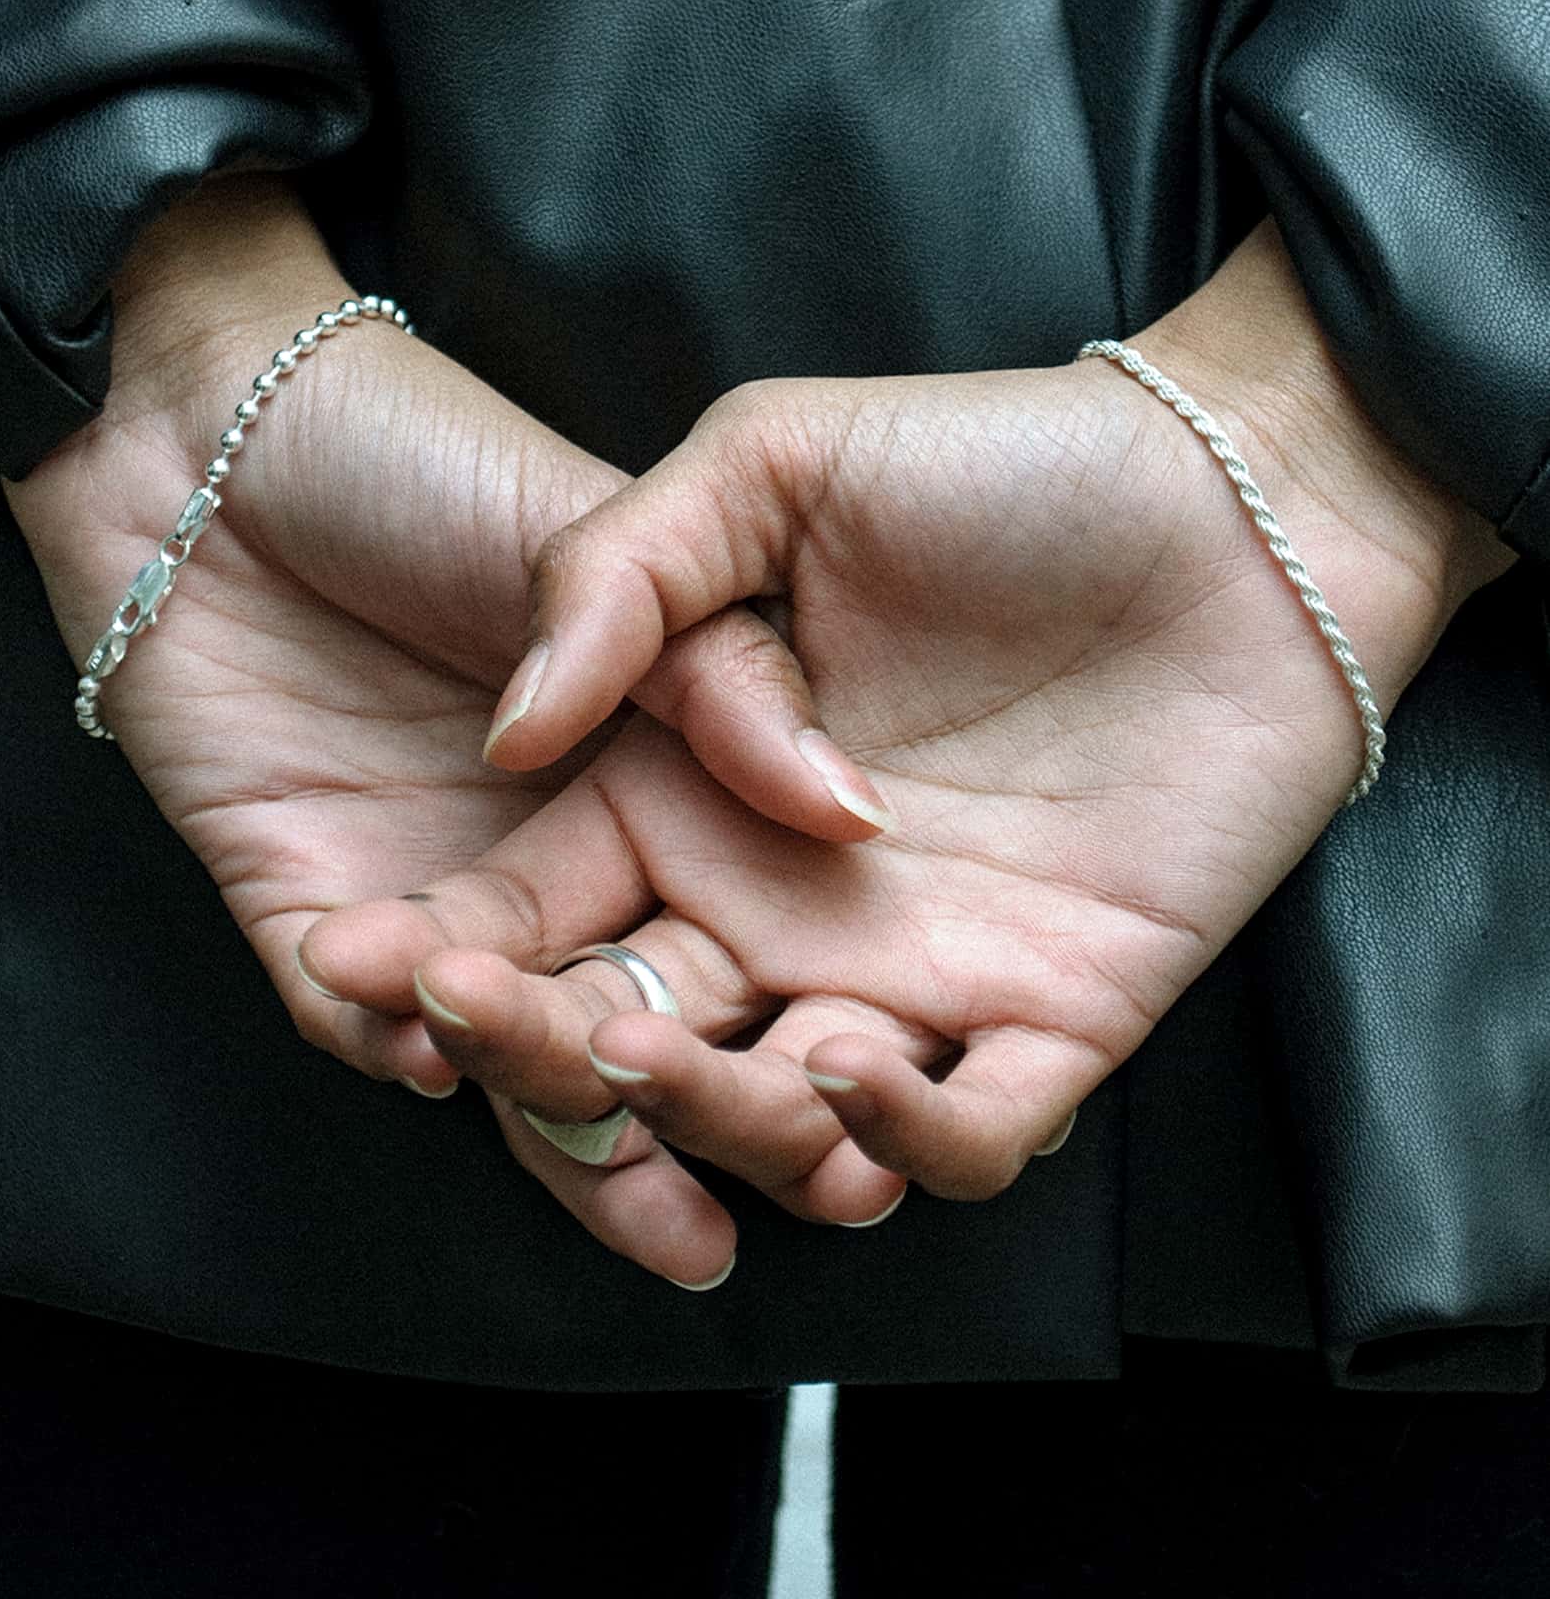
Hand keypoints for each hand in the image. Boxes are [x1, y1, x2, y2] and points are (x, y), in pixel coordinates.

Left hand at [3, 172, 865, 1122]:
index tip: (861, 1116)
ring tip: (644, 1209)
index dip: (789, 1031)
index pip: (725, 936)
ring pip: (498, 1055)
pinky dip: (388, 1046)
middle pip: (630, 1021)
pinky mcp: (301, 904)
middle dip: (691, 1128)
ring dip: (562, 1137)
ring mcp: (428, 889)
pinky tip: (436, 1062)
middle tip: (758, 1205)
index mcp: (643, 783)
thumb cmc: (433, 460)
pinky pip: (348, 1016)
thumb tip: (852, 816)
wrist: (223, 431)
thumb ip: (729, 680)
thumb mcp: (608, 552)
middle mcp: (548, 856)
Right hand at [309, 221, 1514, 1276]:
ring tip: (654, 1062)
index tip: (366, 960)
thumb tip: (508, 734)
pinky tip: (850, 1067)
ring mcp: (920, 966)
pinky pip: (970, 1130)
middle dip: (548, 1058)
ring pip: (786, 1115)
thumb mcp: (774, 463)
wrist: (1233, 500)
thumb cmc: (999, 463)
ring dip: (714, 1120)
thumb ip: (622, 576)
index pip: (544, 908)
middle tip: (492, 1033)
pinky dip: (907, 1136)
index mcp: (696, 791)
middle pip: (636, 1034)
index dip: (451, 947)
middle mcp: (788, 901)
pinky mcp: (1057, 1013)